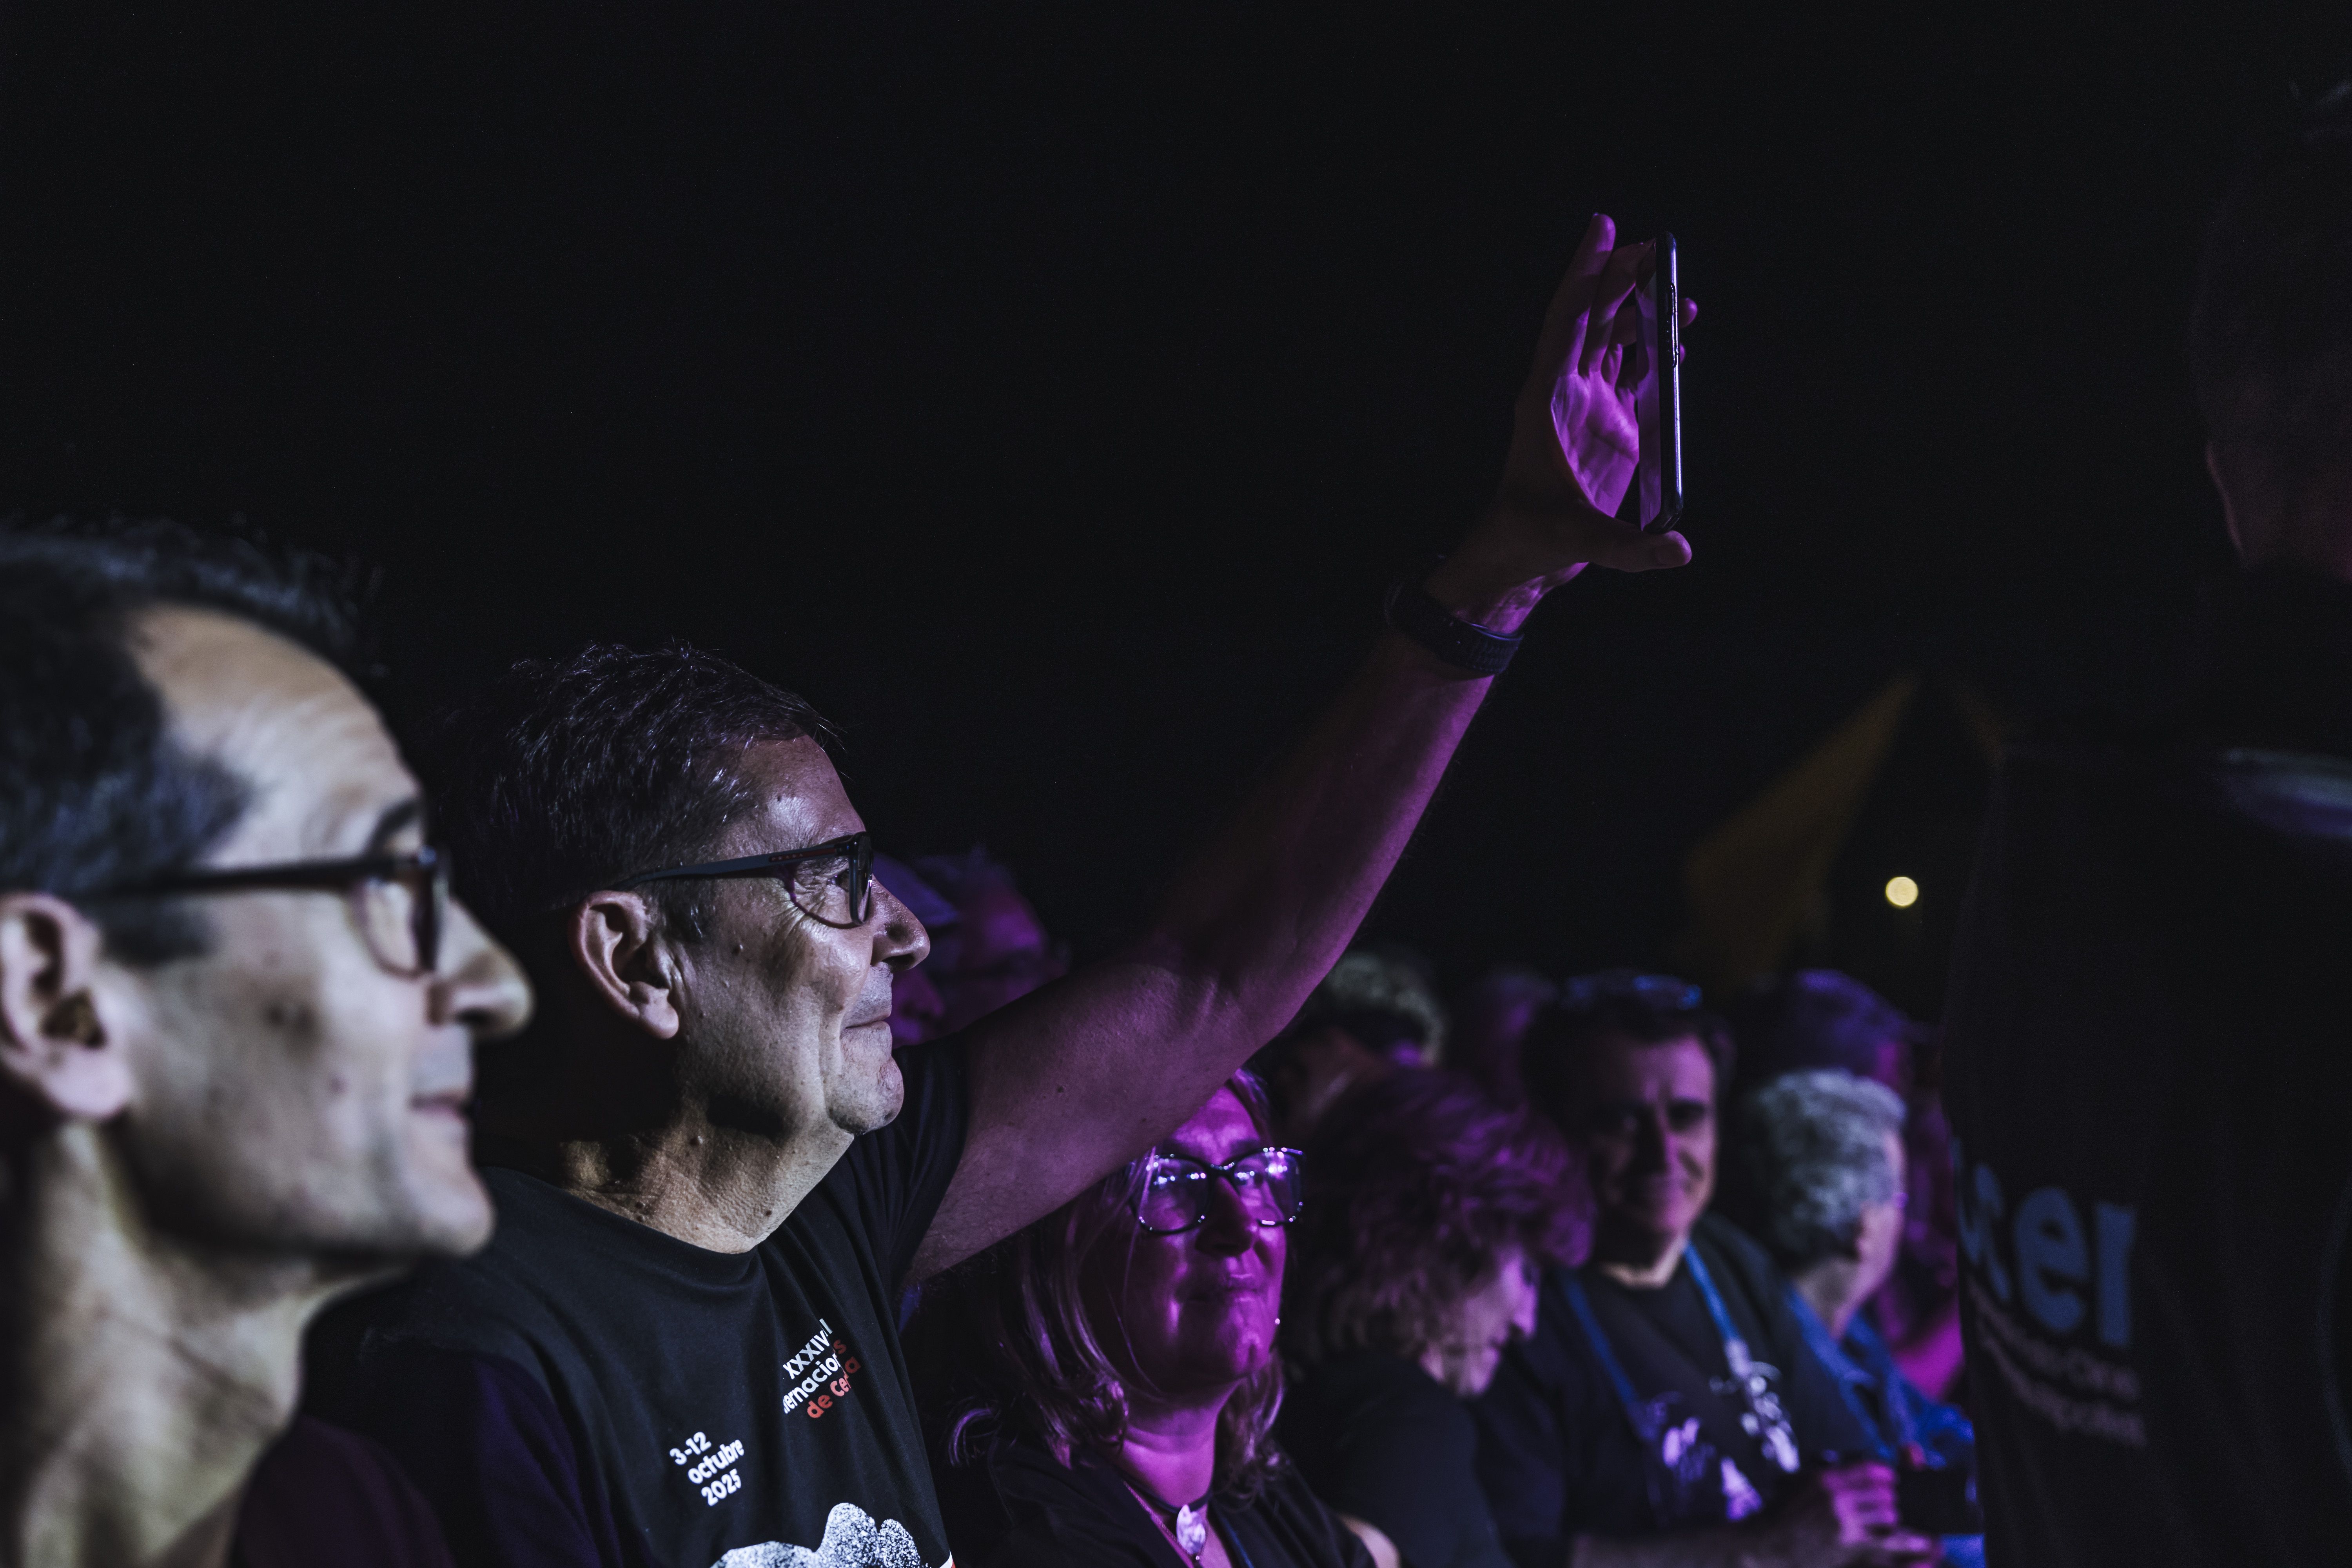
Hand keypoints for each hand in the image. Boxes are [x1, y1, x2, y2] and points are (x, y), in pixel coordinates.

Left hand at [1431, 213, 1698, 628]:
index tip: (1603, 229)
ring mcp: (1589, 407)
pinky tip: (1676, 333)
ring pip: (1615, 341)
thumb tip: (1679, 549)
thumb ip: (1630, 548)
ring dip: (1641, 310)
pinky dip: (1653, 349)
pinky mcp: (1611, 427)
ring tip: (1675, 284)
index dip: (1584, 274)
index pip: (1568, 322)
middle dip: (1621, 278)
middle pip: (1595, 319)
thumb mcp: (1579, 543)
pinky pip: (1633, 374)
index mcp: (1546, 401)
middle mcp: (1567, 393)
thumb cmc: (1533, 540)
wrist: (1520, 558)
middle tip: (1654, 245)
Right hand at [1760, 1463, 1939, 1567]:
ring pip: (1888, 1513)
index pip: (1869, 1468)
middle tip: (1893, 1505)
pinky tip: (1918, 1543)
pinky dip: (1906, 1541)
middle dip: (1893, 1499)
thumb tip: (1854, 1468)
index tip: (1891, 1480)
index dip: (1886, 1475)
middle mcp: (1836, 1494)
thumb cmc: (1781, 1515)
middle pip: (1883, 1491)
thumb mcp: (1799, 1483)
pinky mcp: (1848, 1542)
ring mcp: (1843, 1518)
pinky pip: (1887, 1539)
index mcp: (1825, 1477)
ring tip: (1893, 1523)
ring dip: (1894, 1519)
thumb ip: (1827, 1476)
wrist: (1765, 1544)